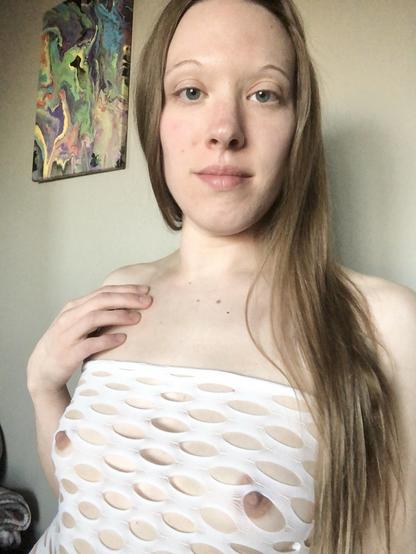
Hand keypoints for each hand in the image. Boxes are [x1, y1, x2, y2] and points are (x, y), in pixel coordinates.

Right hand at [27, 284, 151, 395]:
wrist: (42, 369)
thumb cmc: (67, 344)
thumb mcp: (79, 323)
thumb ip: (97, 313)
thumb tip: (128, 304)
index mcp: (74, 307)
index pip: (103, 292)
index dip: (125, 289)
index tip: (145, 290)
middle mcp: (70, 317)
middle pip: (101, 300)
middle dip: (126, 299)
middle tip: (148, 302)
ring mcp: (68, 334)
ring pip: (94, 317)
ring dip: (117, 316)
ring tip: (137, 318)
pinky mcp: (68, 353)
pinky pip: (89, 344)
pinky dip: (107, 340)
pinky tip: (122, 339)